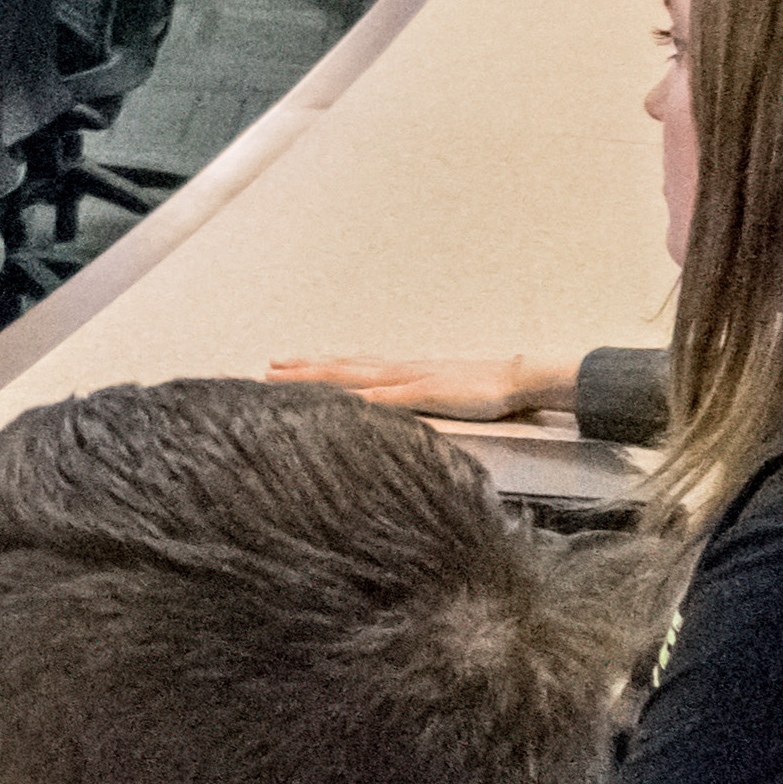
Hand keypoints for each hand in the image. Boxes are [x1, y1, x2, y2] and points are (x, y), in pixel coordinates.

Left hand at [266, 351, 583, 423]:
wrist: (517, 379)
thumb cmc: (482, 391)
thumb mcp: (439, 398)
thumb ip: (414, 405)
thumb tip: (389, 416)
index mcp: (400, 373)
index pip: (349, 368)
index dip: (315, 368)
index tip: (283, 367)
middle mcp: (397, 371)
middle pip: (340, 368)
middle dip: (300, 370)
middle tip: (265, 370)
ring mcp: (409, 380)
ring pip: (351, 375)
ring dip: (314, 375)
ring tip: (280, 375)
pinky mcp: (426, 393)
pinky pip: (387, 397)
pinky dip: (360, 398)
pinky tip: (337, 401)